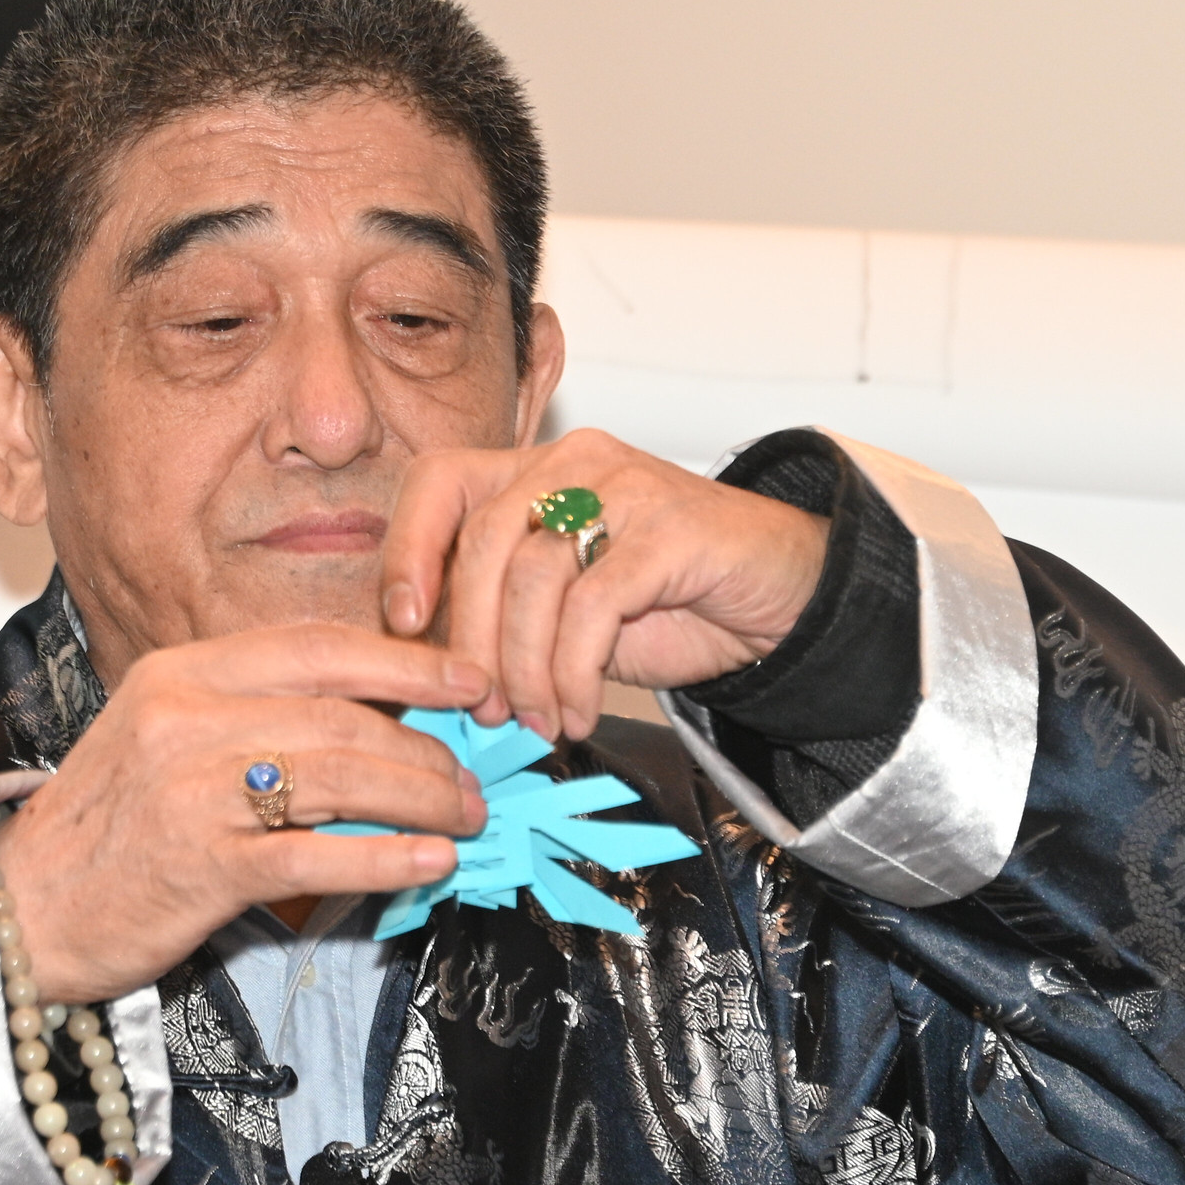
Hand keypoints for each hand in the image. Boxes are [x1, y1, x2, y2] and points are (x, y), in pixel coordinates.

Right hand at [0, 624, 490, 1002]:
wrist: (14, 911)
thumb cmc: (106, 828)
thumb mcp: (166, 736)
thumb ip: (254, 715)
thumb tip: (375, 719)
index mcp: (183, 672)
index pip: (318, 646)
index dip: (406, 661)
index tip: (468, 681)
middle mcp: (188, 717)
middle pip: (343, 715)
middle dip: (426, 746)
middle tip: (473, 776)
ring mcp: (195, 789)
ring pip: (343, 776)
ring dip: (421, 798)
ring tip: (464, 818)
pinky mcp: (204, 864)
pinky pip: (320, 855)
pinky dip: (387, 858)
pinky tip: (430, 863)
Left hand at [381, 428, 828, 742]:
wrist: (781, 596)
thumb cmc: (667, 603)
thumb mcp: (564, 607)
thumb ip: (501, 616)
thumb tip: (426, 673)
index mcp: (536, 470)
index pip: (441, 481)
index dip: (408, 549)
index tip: (403, 624)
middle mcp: (573, 464)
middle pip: (482, 540)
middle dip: (469, 639)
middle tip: (480, 708)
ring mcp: (624, 487)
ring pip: (533, 576)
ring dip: (524, 668)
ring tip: (534, 720)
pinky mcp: (670, 528)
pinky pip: (593, 605)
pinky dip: (573, 673)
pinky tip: (577, 712)